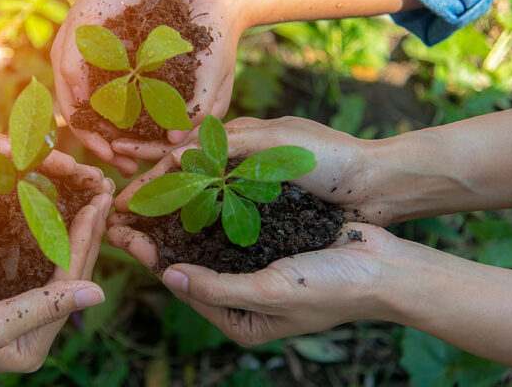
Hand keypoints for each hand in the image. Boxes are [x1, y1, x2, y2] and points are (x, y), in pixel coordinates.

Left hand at [0, 122, 112, 282]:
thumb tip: (24, 151)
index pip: (32, 163)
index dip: (62, 166)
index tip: (89, 173)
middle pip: (41, 191)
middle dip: (75, 191)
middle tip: (104, 194)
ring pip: (33, 221)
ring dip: (66, 218)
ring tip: (96, 219)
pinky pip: (13, 249)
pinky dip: (41, 245)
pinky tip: (64, 247)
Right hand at [51, 0, 169, 176]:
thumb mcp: (79, 34)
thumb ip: (72, 67)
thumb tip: (74, 102)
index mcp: (75, 78)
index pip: (81, 120)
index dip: (94, 142)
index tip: (111, 158)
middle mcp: (97, 81)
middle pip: (105, 126)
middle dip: (117, 148)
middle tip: (132, 168)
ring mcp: (120, 76)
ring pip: (127, 118)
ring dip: (136, 138)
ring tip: (151, 155)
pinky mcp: (144, 69)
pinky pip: (148, 100)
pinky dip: (153, 118)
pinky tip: (166, 129)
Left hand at [107, 221, 394, 346]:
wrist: (387, 266)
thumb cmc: (332, 288)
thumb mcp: (269, 294)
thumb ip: (218, 289)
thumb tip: (170, 276)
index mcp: (240, 321)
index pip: (184, 287)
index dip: (152, 260)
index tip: (126, 234)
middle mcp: (243, 297)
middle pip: (188, 264)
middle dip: (156, 238)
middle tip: (124, 212)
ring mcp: (255, 269)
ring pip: (205, 243)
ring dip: (178, 220)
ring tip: (150, 196)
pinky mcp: (269, 244)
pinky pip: (230, 227)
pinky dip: (208, 210)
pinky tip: (191, 189)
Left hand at [109, 0, 244, 160]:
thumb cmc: (218, 34)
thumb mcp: (212, 71)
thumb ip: (199, 105)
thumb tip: (174, 138)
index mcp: (204, 114)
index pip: (173, 145)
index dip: (145, 150)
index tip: (117, 147)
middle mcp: (188, 109)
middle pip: (157, 138)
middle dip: (131, 144)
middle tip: (102, 144)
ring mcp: (175, 94)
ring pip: (147, 122)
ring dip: (124, 128)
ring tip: (97, 130)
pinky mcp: (162, 79)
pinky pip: (141, 97)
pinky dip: (124, 103)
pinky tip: (102, 103)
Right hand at [111, 116, 388, 225]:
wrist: (380, 185)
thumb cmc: (331, 158)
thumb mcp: (275, 143)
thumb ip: (227, 146)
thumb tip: (177, 153)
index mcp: (238, 138)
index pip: (182, 158)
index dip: (151, 180)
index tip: (124, 202)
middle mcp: (239, 162)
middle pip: (184, 181)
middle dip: (152, 202)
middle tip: (124, 225)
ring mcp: (252, 188)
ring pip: (199, 203)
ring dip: (170, 218)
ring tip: (145, 239)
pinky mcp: (267, 210)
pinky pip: (223, 219)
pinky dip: (199, 229)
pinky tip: (184, 245)